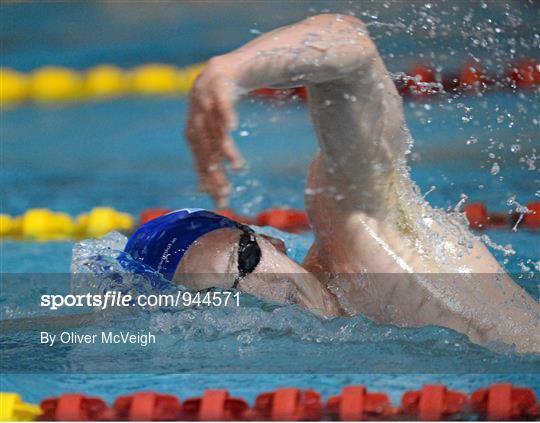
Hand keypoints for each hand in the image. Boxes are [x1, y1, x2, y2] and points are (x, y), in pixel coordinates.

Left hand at [185, 59, 244, 207]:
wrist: (228, 67)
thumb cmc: (222, 104)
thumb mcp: (214, 130)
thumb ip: (209, 156)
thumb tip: (203, 189)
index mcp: (194, 129)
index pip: (200, 159)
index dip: (209, 180)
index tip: (221, 200)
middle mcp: (196, 115)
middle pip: (205, 148)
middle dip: (214, 171)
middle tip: (227, 191)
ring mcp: (206, 98)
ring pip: (214, 128)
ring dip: (224, 148)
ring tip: (237, 167)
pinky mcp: (218, 82)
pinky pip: (221, 100)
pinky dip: (225, 113)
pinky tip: (232, 128)